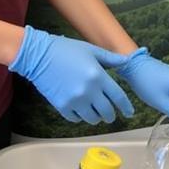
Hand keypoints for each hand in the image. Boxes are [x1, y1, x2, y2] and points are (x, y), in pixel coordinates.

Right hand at [9, 26, 134, 124]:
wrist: (39, 56)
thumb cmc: (66, 50)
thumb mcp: (91, 50)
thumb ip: (110, 59)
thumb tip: (126, 61)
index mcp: (98, 76)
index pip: (118, 97)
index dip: (126, 107)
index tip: (129, 112)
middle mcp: (88, 91)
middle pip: (107, 112)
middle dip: (111, 115)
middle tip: (110, 114)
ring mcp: (74, 100)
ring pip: (92, 119)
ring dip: (96, 117)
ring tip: (95, 112)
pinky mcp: (61, 106)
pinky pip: (76, 119)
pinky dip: (80, 117)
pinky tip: (80, 110)